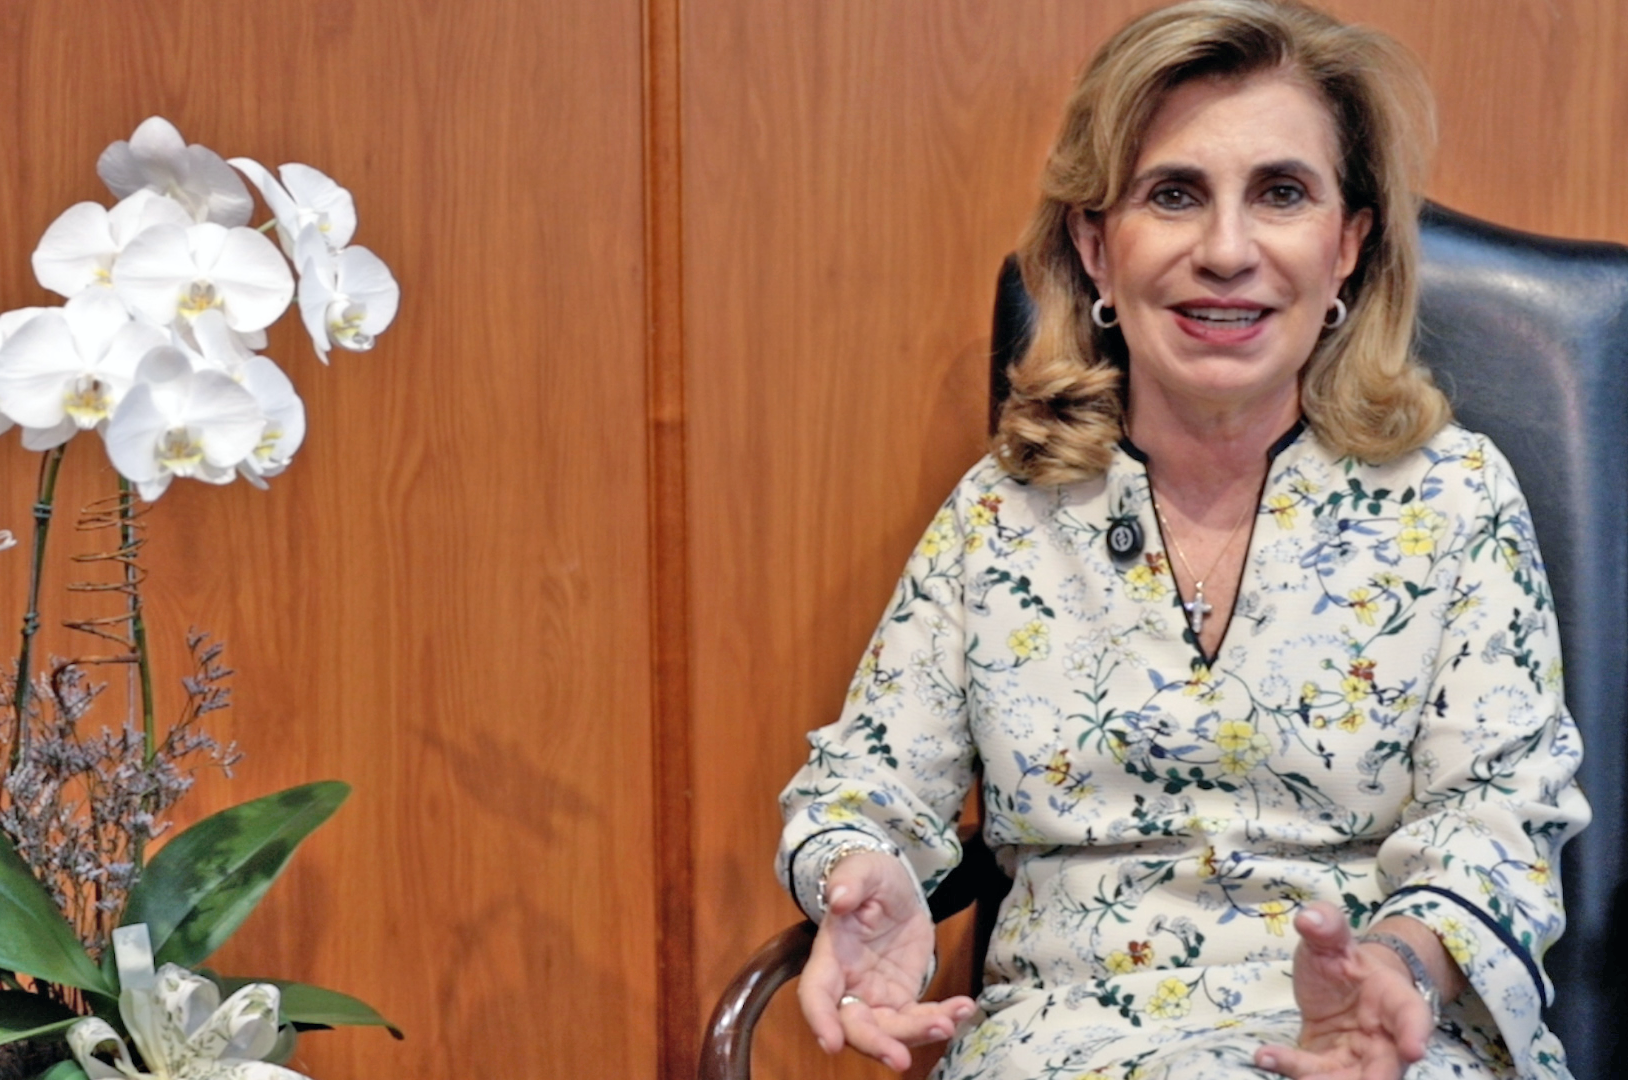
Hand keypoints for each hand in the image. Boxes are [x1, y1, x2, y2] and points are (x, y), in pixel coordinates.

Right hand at [797, 850, 977, 1070]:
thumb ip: (850, 881)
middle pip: (854, 1026)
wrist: (896, 891)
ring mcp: (875, 996)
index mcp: (830, 955)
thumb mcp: (863, 869)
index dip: (820, 1020)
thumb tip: (840, 897)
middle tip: (902, 1060)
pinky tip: (963, 1008)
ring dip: (915, 1035)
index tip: (831, 1044)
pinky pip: (918, 1018)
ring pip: (889, 1030)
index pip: (815, 994)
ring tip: (947, 1023)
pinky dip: (941, 1018)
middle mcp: (848, 984)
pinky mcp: (901, 999)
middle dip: (876, 1045)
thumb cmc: (871, 878)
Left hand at [1254, 903, 1436, 1079]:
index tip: (1414, 1050)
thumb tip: (1311, 918)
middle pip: (1386, 1066)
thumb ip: (1326, 925)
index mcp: (1395, 999)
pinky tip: (1264, 1056)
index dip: (1416, 1033)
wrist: (1336, 984)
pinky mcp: (1330, 1066)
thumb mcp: (1331, 938)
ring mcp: (1358, 1056)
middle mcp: (1385, 1036)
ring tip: (1293, 1072)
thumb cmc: (1342, 961)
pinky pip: (1316, 1074)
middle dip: (1373, 1079)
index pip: (1413, 1016)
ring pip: (1352, 1079)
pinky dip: (1292, 1069)